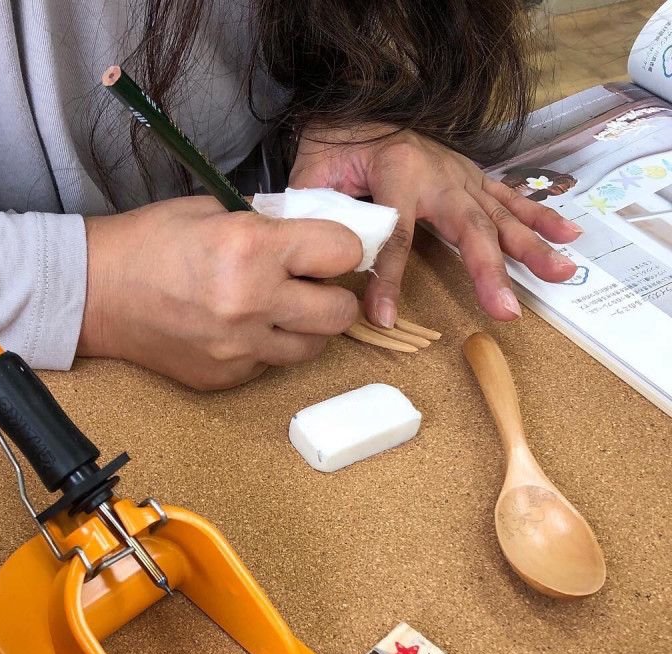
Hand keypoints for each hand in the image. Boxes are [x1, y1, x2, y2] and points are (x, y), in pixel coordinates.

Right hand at [79, 195, 361, 388]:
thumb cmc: (148, 243)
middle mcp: (253, 303)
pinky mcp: (226, 377)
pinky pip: (270, 365)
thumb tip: (311, 235)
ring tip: (278, 310)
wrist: (95, 293)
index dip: (342, 248)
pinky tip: (238, 328)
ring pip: (313, 348)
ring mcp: (240, 348)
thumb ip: (269, 226)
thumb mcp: (214, 212)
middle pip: (340, 313)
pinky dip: (266, 348)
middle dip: (333, 295)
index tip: (328, 250)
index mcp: (253, 248)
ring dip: (306, 327)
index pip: (343, 253)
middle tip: (312, 285)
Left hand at [290, 126, 582, 327]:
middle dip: (489, 271)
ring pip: (501, 216)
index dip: (389, 278)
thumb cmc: (336, 144)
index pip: (396, 234)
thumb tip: (320, 257)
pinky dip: (539, 219)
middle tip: (506, 311)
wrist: (359, 108)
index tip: (385, 316)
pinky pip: (509, 200)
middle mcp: (440, 173)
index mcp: (398, 170)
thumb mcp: (314, 173)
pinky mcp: (472, 179)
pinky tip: (568, 237)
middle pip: (469, 227)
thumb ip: (318, 211)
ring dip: (532, 248)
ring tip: (564, 273)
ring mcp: (461, 176)